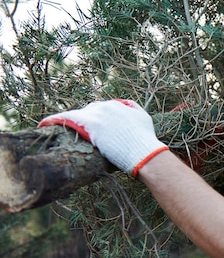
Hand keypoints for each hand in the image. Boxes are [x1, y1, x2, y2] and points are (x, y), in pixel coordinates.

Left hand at [39, 100, 167, 176]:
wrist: (144, 153)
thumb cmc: (146, 141)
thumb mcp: (145, 120)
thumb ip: (135, 111)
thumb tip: (129, 110)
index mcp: (119, 105)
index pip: (100, 109)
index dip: (95, 119)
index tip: (92, 128)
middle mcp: (106, 106)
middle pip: (88, 111)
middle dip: (84, 121)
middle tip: (80, 133)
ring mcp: (97, 115)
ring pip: (76, 115)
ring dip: (68, 122)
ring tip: (55, 128)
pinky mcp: (90, 124)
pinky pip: (66, 118)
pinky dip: (54, 120)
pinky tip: (43, 124)